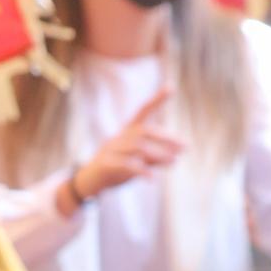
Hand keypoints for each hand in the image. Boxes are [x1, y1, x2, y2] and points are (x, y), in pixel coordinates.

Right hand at [72, 88, 184, 202]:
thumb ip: (152, 158)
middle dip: (165, 139)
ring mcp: (111, 150)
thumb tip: (174, 157)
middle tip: (184, 147)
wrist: (87, 183)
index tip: (171, 87)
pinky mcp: (106, 165)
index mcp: (126, 133)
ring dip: (158, 155)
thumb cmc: (112, 170)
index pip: (142, 112)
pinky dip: (141, 171)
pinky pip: (126, 165)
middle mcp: (119, 138)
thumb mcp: (134, 162)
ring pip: (138, 148)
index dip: (156, 100)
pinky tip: (153, 179)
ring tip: (174, 162)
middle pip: (144, 132)